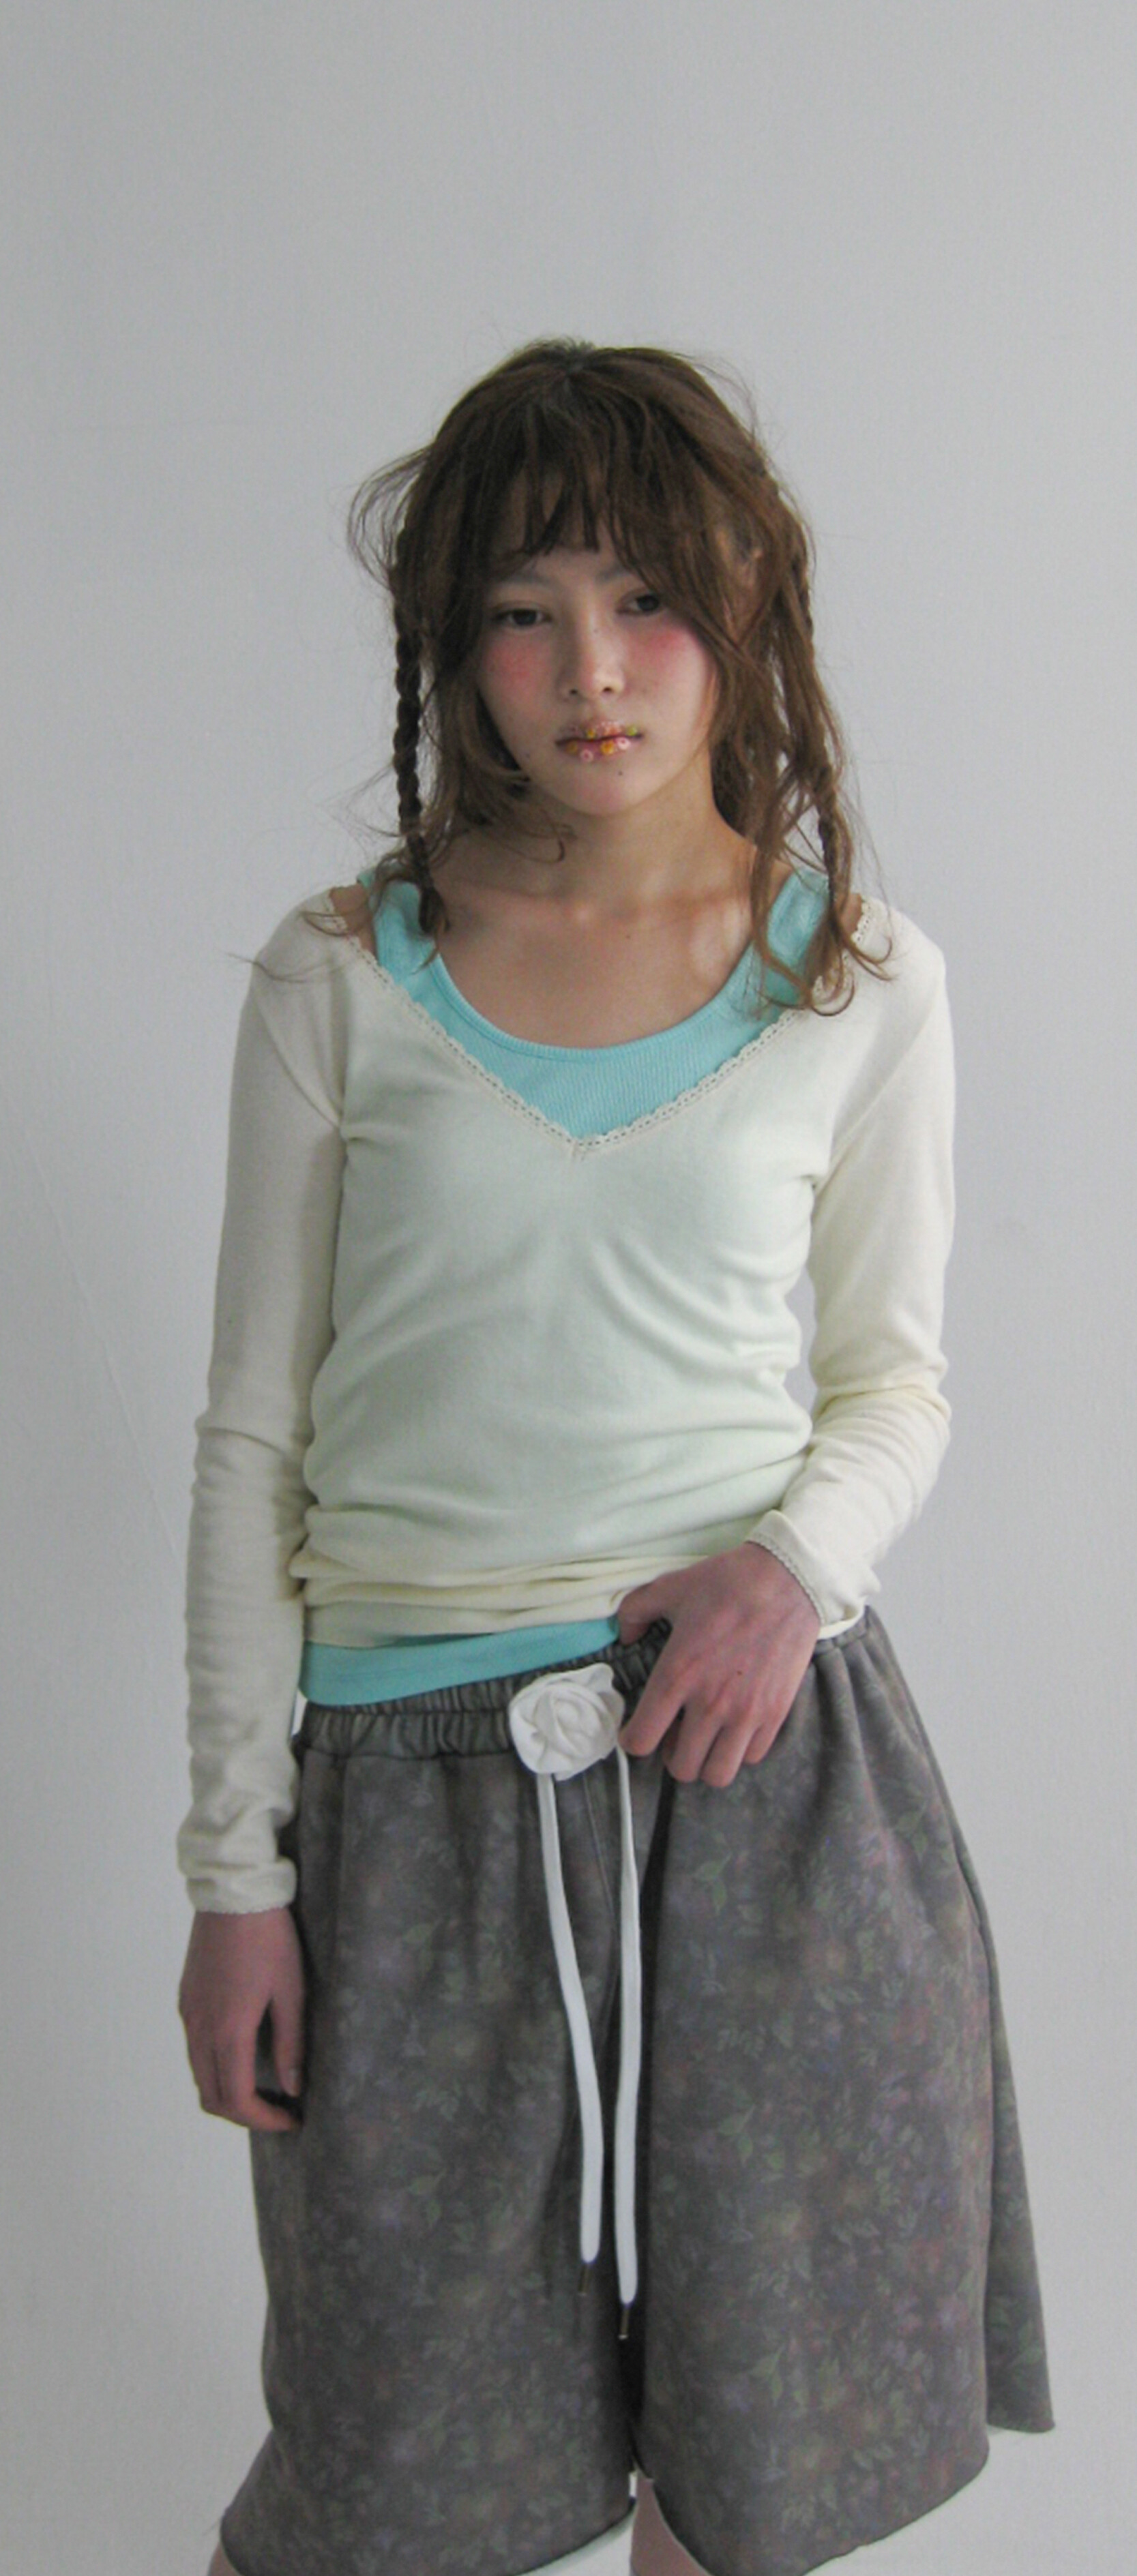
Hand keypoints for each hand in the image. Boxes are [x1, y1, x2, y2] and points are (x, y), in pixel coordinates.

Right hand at [178, 1906, 305, 2132]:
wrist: (233, 1891)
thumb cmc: (270, 1938)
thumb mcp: (291, 1990)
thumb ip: (290, 2043)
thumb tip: (293, 2087)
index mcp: (228, 2030)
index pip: (236, 2099)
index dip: (263, 2120)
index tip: (292, 2119)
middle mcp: (199, 2028)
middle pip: (211, 2096)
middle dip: (244, 2113)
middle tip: (279, 2109)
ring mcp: (188, 2013)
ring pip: (200, 2074)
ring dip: (228, 2091)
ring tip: (265, 2086)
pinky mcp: (186, 1999)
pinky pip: (195, 2048)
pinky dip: (216, 2066)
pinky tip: (244, 2053)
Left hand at [615, 1543, 819, 1787]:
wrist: (789, 1579)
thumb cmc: (727, 1582)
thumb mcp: (670, 1587)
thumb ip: (636, 1611)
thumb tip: (625, 1636)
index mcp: (677, 1674)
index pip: (642, 1740)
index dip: (633, 1741)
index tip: (637, 1731)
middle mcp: (710, 1702)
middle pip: (680, 1767)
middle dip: (671, 1755)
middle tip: (675, 1733)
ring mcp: (746, 1713)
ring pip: (718, 1774)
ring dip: (706, 1761)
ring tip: (706, 1738)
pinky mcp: (775, 1713)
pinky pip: (751, 1757)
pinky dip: (739, 1750)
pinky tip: (735, 1726)